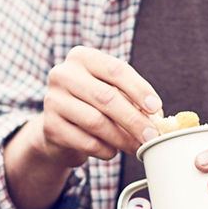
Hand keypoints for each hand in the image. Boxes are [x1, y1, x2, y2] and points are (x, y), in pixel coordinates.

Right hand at [4, 47, 160, 208]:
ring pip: (96, 122)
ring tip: (136, 147)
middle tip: (152, 136)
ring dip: (122, 138)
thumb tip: (158, 117)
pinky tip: (112, 151)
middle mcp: (63, 74)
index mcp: (82, 57)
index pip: (116, 70)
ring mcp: (53, 100)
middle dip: (134, 120)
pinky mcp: (50, 126)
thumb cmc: (93, 106)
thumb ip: (132, 99)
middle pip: (106, 97)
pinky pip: (86, 142)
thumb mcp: (112, 93)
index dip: (139, 90)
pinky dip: (105, 150)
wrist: (59, 128)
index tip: (156, 109)